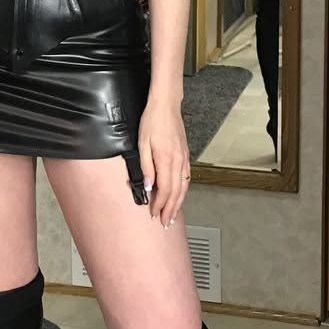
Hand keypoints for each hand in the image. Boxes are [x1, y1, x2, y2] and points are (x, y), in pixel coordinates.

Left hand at [138, 97, 189, 227]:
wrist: (166, 106)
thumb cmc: (152, 121)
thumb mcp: (143, 144)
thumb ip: (146, 167)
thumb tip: (149, 187)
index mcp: (167, 160)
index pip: (165, 190)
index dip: (160, 205)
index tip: (154, 215)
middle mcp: (178, 162)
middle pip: (176, 192)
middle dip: (170, 210)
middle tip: (165, 223)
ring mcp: (184, 159)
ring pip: (183, 187)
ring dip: (178, 203)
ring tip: (173, 215)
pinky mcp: (185, 155)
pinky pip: (186, 178)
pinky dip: (183, 191)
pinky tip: (179, 196)